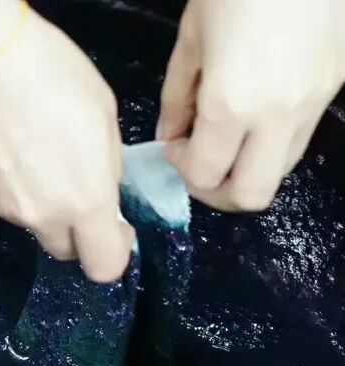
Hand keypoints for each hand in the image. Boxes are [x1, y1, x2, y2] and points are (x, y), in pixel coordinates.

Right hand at [0, 3, 131, 281]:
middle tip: (77, 187)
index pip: (104, 266)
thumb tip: (101, 184)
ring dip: (39, 200)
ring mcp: (0, 206)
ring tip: (33, 148)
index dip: (114, 252)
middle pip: (64, 249)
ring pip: (30, 220)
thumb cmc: (47, 72)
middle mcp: (40, 215)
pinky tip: (5, 142)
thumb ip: (106, 165)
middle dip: (76, 229)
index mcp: (84, 199)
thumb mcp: (102, 112)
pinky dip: (8, 181)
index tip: (116, 227)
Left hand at [157, 0, 344, 211]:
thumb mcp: (191, 38)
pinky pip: (300, 136)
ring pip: (280, 170)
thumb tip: (169, 134)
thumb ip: (177, 96)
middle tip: (199, 163)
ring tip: (226, 137)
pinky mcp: (334, 87)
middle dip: (218, 190)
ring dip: (248, 167)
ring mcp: (313, 103)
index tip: (173, 145)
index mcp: (232, 104)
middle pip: (251, 195)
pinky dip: (272, 140)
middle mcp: (278, 115)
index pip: (203, 175)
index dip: (181, 169)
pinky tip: (254, 111)